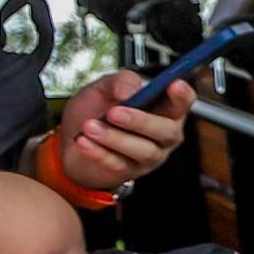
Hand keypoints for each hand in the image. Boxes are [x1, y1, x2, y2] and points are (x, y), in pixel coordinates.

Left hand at [52, 71, 189, 192]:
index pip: (182, 102)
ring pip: (144, 151)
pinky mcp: (128, 172)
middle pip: (166, 131)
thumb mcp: (104, 88)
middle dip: (141, 121)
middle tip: (114, 112)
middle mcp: (163, 135)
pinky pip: (118, 164)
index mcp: (164, 109)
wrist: (70, 139)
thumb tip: (130, 90)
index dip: (182, 95)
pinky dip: (99, 152)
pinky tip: (84, 141)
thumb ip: (120, 81)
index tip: (173, 84)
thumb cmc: (95, 111)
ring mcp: (149, 156)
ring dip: (116, 138)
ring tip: (90, 126)